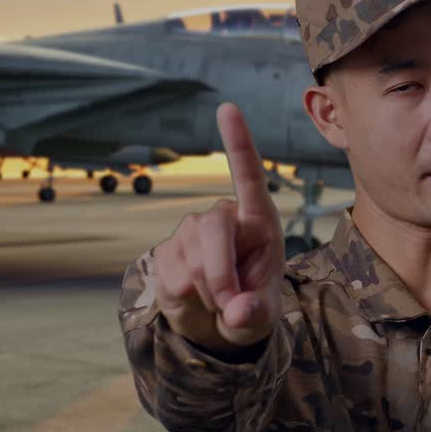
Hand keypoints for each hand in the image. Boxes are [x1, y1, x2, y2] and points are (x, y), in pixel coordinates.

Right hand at [152, 103, 285, 352]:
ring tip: (219, 299)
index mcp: (259, 218)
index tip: (227, 108)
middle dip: (221, 276)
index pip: (248, 176)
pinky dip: (187, 299)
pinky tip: (196, 297)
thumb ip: (256, 314)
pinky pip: (173, 277)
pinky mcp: (166, 251)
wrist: (218, 322)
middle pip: (212, 232)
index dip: (238, 143)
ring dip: (207, 292)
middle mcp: (223, 217)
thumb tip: (238, 312)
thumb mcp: (263, 315)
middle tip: (232, 307)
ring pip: (192, 262)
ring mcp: (190, 231)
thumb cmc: (252, 306)